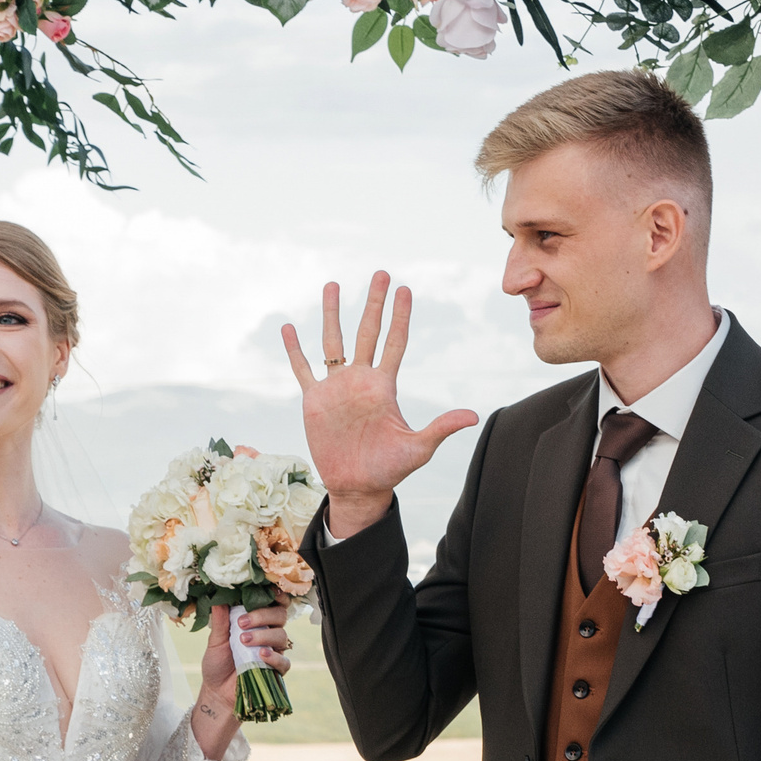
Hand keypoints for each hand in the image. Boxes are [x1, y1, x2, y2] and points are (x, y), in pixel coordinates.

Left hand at [192, 603, 290, 759]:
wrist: (217, 692)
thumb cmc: (217, 663)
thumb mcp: (215, 641)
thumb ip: (220, 621)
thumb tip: (219, 598)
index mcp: (256, 621)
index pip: (272, 603)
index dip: (275, 595)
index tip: (268, 591)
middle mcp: (268, 633)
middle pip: (280, 615)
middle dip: (263, 616)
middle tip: (242, 623)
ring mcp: (274, 651)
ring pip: (282, 636)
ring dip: (264, 636)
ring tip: (244, 642)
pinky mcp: (276, 670)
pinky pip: (284, 661)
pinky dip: (274, 657)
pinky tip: (262, 656)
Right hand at [281, 273, 477, 540]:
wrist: (357, 486)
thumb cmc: (390, 469)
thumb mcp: (418, 448)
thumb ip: (441, 428)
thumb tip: (473, 416)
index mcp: (384, 386)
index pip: (394, 342)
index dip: (400, 316)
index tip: (405, 289)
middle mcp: (361, 380)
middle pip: (368, 332)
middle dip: (374, 303)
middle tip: (381, 273)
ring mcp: (336, 388)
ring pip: (333, 342)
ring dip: (333, 314)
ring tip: (333, 284)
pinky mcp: (314, 401)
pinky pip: (302, 369)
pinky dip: (294, 350)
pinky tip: (288, 327)